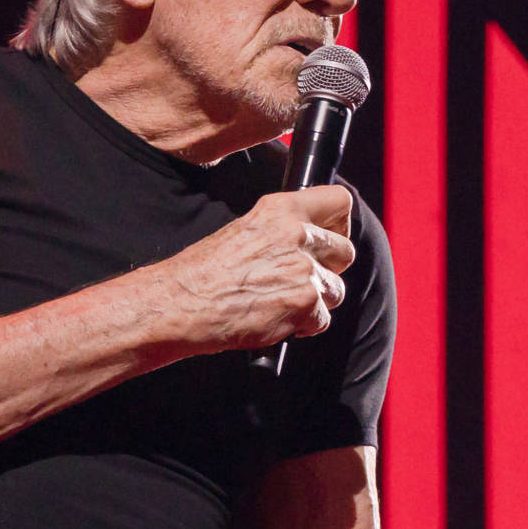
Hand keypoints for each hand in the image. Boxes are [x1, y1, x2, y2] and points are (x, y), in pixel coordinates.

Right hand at [152, 185, 354, 352]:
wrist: (182, 303)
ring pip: (336, 289)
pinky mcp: (305, 303)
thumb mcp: (243, 231)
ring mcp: (303, 269)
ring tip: (280, 304)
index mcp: (280, 210)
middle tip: (301, 281)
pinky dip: (303, 326)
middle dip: (328, 270)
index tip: (329, 238)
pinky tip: (275, 320)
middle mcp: (296, 235)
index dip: (338, 225)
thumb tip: (305, 242)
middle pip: (345, 251)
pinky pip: (323, 319)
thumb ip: (279, 231)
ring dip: (315, 301)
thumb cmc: (201, 273)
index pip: (339, 202)